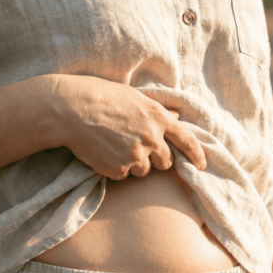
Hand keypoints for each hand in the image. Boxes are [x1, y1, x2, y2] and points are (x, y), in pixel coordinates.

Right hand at [44, 75, 207, 179]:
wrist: (72, 109)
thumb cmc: (102, 96)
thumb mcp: (135, 96)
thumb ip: (158, 111)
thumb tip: (177, 118)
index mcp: (158, 118)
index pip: (187, 141)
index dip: (196, 155)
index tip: (201, 165)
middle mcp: (152, 138)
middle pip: (166, 162)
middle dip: (156, 158)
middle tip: (135, 147)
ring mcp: (135, 155)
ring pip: (144, 171)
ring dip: (134, 164)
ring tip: (114, 145)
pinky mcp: (118, 169)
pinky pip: (123, 176)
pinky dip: (115, 168)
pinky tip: (103, 152)